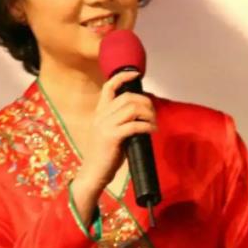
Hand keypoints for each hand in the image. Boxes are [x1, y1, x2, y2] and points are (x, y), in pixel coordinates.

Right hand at [76, 70, 156, 196]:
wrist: (93, 174)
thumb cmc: (106, 155)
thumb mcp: (111, 132)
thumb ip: (121, 121)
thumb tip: (143, 114)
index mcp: (100, 113)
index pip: (109, 87)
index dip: (123, 77)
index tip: (136, 74)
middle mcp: (101, 116)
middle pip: (127, 97)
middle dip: (145, 102)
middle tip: (153, 114)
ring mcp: (105, 126)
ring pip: (132, 108)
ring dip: (148, 114)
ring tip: (153, 123)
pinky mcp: (111, 137)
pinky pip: (134, 125)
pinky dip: (147, 126)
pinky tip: (152, 131)